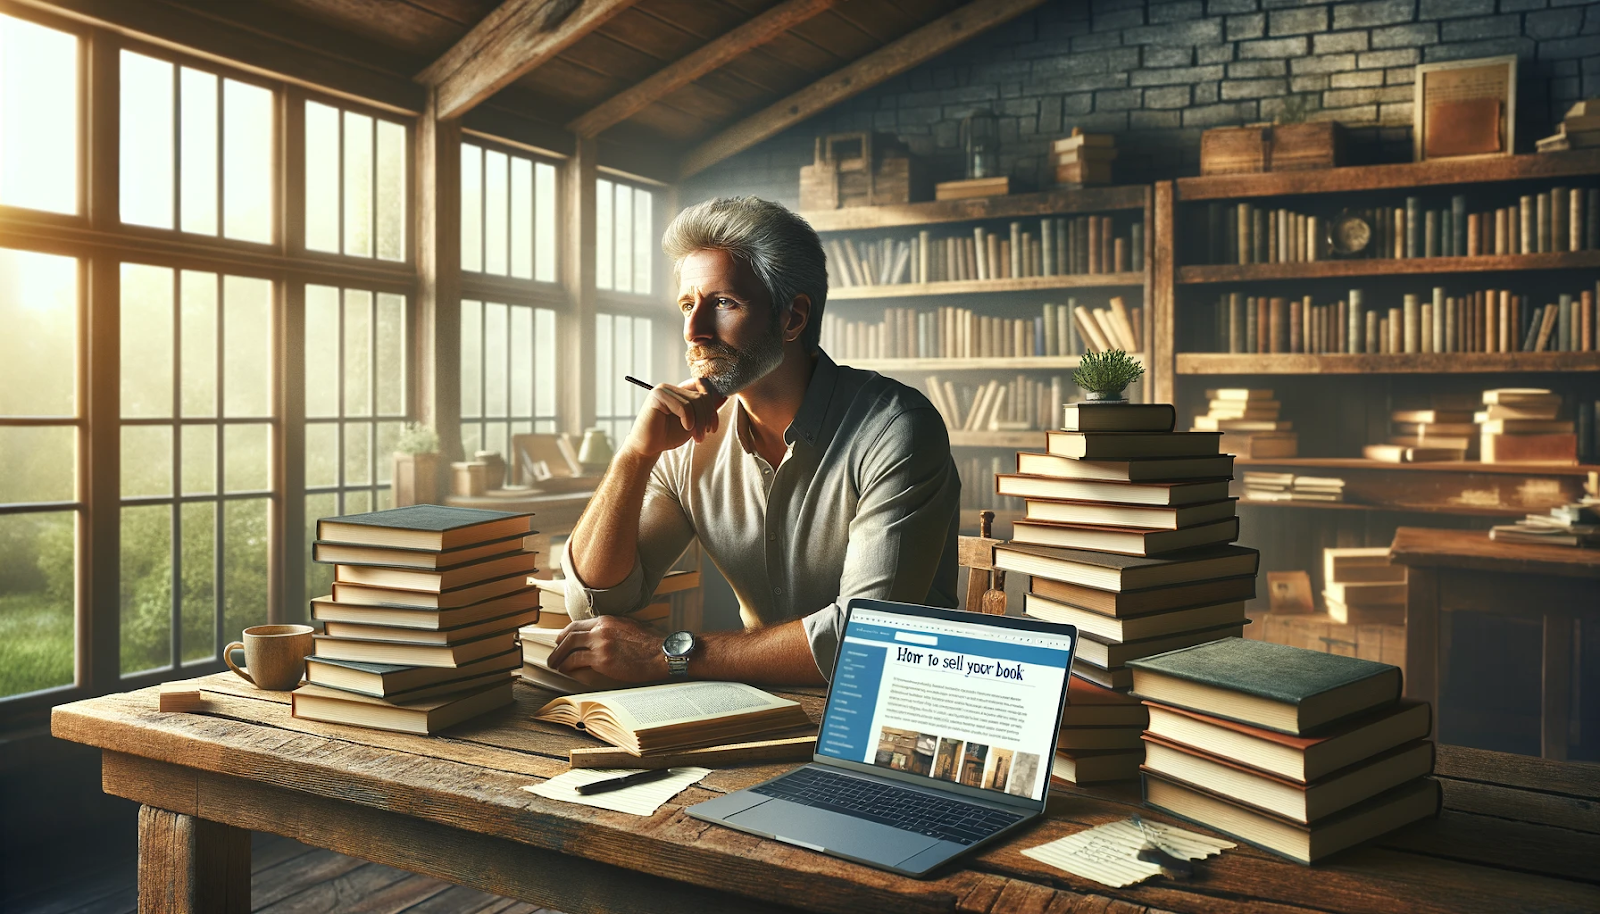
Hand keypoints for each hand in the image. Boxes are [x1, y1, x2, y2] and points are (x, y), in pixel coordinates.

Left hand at [548, 615, 669, 683]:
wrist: (661, 654)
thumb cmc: (651, 643)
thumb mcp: (630, 625)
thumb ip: (612, 627)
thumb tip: (601, 634)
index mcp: (607, 620)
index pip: (578, 624)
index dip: (566, 633)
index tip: (560, 640)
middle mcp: (600, 630)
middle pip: (570, 636)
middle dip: (558, 646)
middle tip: (554, 655)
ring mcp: (600, 644)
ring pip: (570, 649)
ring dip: (559, 658)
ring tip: (555, 665)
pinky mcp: (602, 660)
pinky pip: (576, 662)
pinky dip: (567, 667)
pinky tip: (565, 671)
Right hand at [622, 379, 725, 459]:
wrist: (649, 448)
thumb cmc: (669, 436)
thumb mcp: (694, 423)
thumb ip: (706, 409)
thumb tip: (725, 396)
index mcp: (680, 391)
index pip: (704, 386)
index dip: (712, 406)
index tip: (712, 427)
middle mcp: (672, 387)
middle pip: (702, 395)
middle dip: (707, 417)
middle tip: (703, 436)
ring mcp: (664, 390)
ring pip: (694, 401)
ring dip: (700, 422)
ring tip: (697, 438)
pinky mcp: (658, 396)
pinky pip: (683, 405)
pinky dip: (689, 419)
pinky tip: (686, 428)